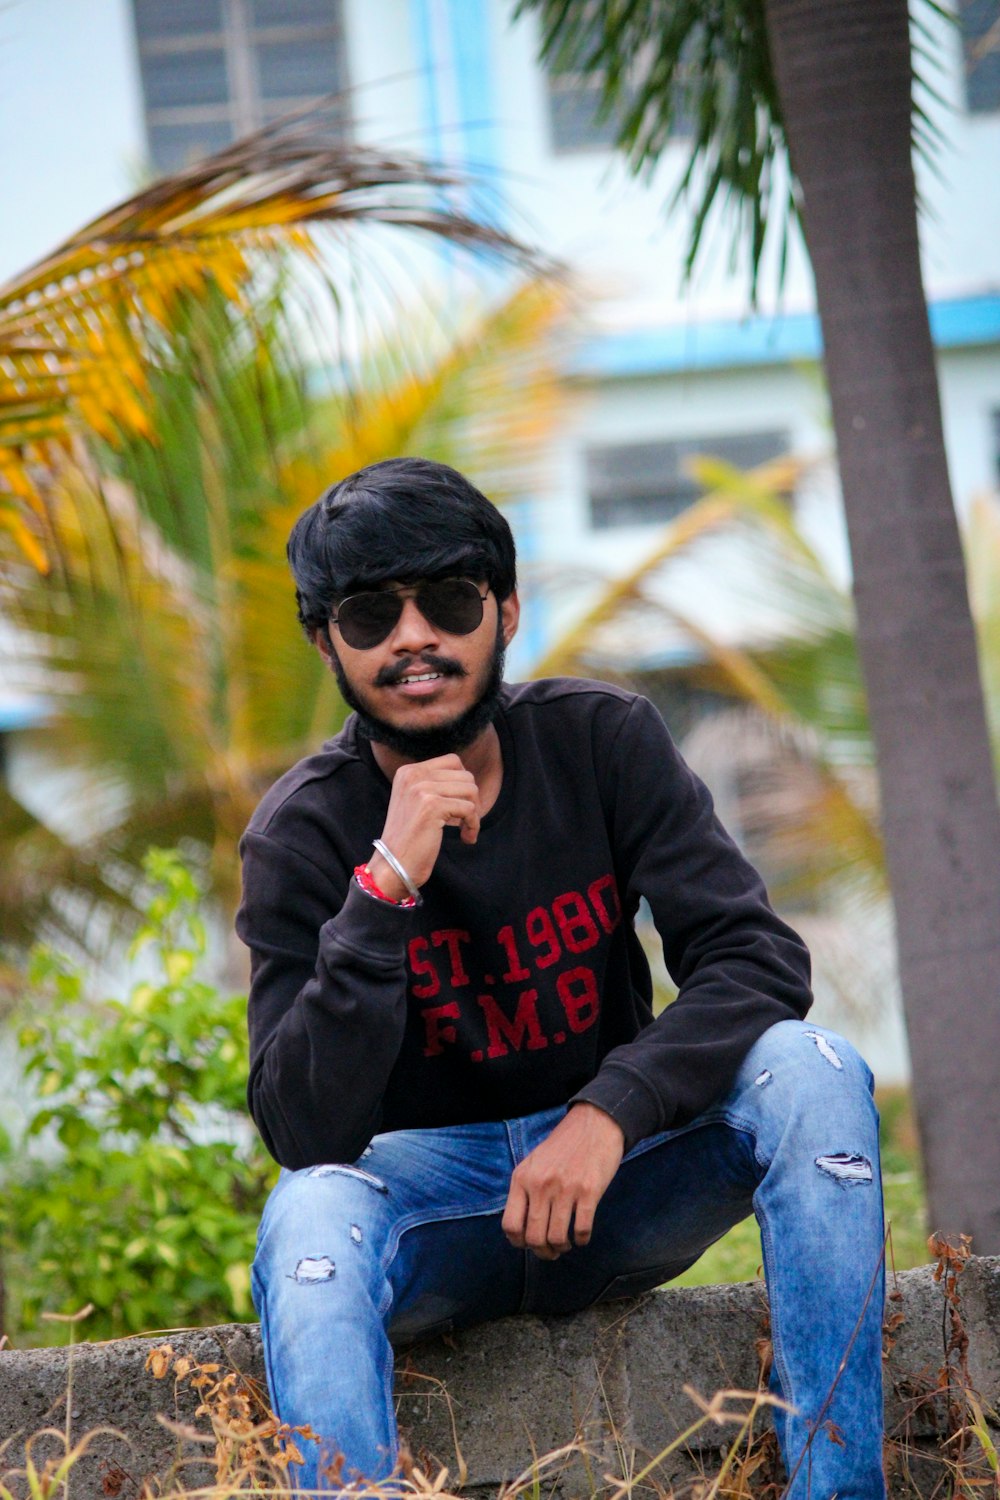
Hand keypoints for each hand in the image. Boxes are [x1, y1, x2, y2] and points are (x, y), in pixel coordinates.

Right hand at [370, 754, 480, 898]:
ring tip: (466, 829)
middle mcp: (413, 775)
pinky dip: (474, 825)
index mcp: (408, 771)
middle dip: (472, 799)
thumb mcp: (416, 801)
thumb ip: (435, 784)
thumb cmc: (410, 838)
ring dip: (475, 813)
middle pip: (465, 775)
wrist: (393, 865)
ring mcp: (421, 788)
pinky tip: (466, 838)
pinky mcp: (432, 806)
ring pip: (471, 790)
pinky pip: (469, 809)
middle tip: (466, 820)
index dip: (463, 783)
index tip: (461, 805)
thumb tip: (469, 778)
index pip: (453, 761)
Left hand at [501, 1103, 624, 1259]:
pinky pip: (582, 1229)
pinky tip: (582, 1236)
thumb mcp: (533, 1163)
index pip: (510, 1225)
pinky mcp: (589, 1191)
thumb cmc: (563, 1146)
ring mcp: (565, 1188)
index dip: (518, 1243)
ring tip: (566, 1244)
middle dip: (543, 1252)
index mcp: (522, 1178)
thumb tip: (521, 1228)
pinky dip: (582, 1240)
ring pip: (557, 1237)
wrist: (594, 1124)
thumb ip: (524, 1190)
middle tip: (551, 1252)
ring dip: (561, 1248)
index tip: (528, 1244)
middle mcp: (541, 1185)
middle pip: (534, 1237)